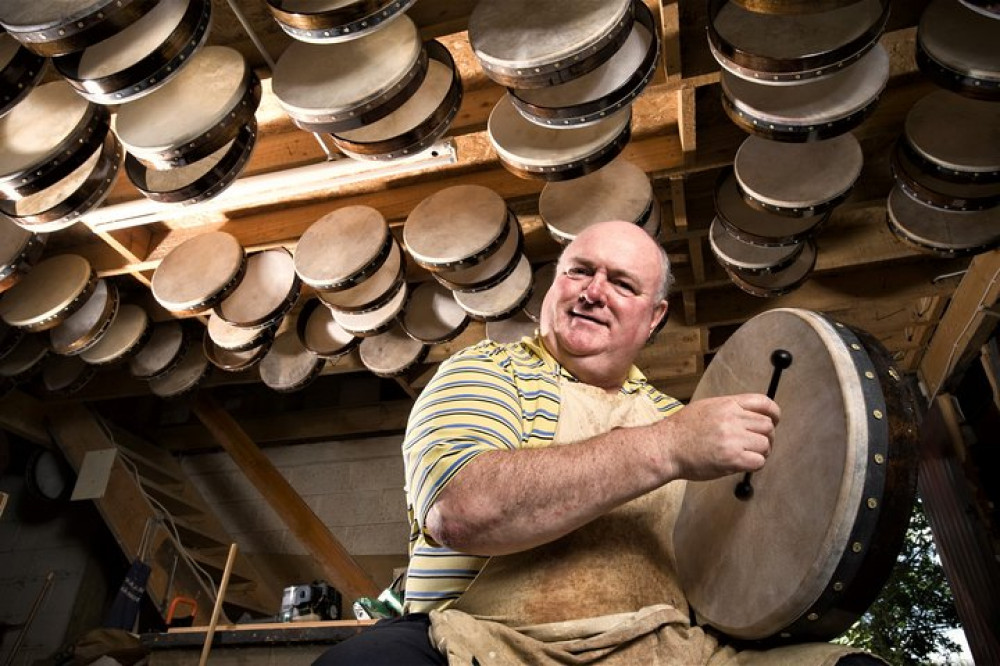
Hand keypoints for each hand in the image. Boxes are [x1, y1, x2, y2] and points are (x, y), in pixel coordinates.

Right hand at [652, 393, 779, 481]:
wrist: (665, 447)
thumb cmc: (681, 430)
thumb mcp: (705, 408)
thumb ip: (728, 410)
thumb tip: (749, 417)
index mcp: (727, 404)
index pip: (763, 403)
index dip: (774, 413)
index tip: (774, 421)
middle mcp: (732, 419)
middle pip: (767, 426)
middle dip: (766, 437)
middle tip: (756, 445)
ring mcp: (733, 439)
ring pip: (765, 444)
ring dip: (760, 452)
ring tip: (748, 456)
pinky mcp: (731, 459)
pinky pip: (758, 462)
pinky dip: (755, 464)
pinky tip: (743, 465)